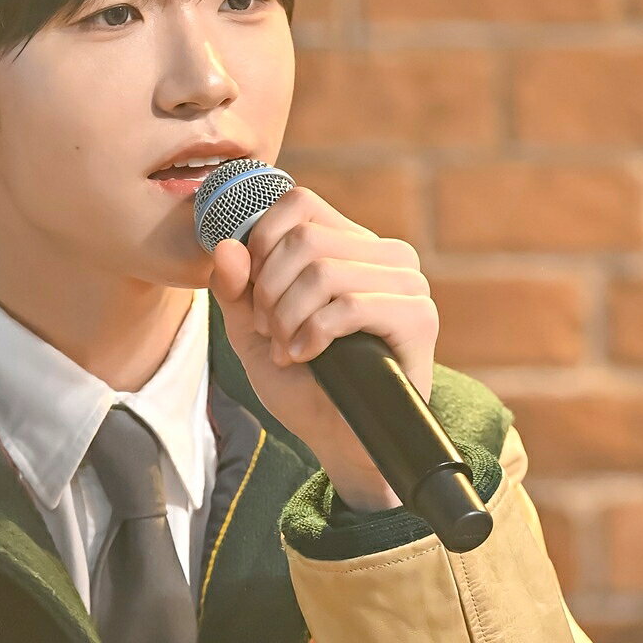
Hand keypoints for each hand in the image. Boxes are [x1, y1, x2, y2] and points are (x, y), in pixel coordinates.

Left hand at [207, 187, 437, 510]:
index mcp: (350, 245)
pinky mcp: (418, 317)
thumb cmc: (302, 383)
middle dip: (269, 291)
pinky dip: (313, 333)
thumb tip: (224, 248)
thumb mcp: (254, 332)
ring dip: (288, 317)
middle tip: (269, 332)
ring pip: (323, 271)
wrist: (338, 440)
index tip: (253, 294)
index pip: (299, 203)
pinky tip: (306, 356)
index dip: (261, 243)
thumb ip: (235, 289)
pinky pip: (350, 305)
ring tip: (287, 349)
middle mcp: (385, 254)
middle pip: (304, 238)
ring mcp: (407, 283)